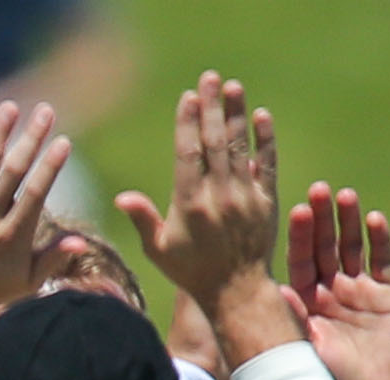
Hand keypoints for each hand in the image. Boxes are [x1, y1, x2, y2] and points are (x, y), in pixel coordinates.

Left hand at [0, 101, 71, 356]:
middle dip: (30, 140)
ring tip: (10, 108)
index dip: (50, 167)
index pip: (35, 194)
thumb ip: (53, 259)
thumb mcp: (25, 282)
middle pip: (11, 172)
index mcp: (11, 235)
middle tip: (46, 111)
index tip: (63, 142)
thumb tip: (80, 242)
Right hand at [117, 74, 289, 359]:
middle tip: (210, 77)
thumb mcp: (160, 250)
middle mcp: (218, 196)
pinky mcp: (266, 201)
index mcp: (189, 205)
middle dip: (211, 107)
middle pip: (214, 142)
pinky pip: (266, 164)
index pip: (188, 154)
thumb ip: (144, 220)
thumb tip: (123, 197)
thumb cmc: (192, 271)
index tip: (188, 97)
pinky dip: (263, 140)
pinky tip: (260, 116)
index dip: (188, 123)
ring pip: (239, 147)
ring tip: (233, 86)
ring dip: (236, 114)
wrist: (236, 291)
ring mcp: (245, 197)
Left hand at [282, 183, 389, 379]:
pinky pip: (382, 261)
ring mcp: (357, 292)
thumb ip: (291, 317)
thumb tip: (271, 289)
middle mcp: (328, 292)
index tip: (296, 210)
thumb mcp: (302, 347)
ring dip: (348, 221)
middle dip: (322, 219)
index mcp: (303, 302)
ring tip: (345, 196)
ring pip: (352, 248)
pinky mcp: (385, 295)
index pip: (298, 261)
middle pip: (324, 247)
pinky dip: (379, 239)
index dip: (298, 235)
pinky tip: (373, 218)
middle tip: (319, 190)